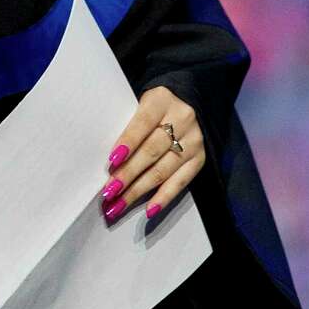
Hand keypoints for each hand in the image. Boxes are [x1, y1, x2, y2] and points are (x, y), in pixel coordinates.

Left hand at [99, 86, 204, 221]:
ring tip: (119, 204)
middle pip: (151, 151)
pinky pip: (181, 182)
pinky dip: (164, 197)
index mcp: (161, 100)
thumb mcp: (139, 101)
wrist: (185, 97)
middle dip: (128, 173)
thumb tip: (109, 159)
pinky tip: (149, 211)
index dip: (128, 142)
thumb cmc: (153, 104)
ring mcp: (193, 141)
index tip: (111, 162)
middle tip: (108, 191)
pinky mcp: (200, 159)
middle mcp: (181, 120)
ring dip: (139, 190)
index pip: (142, 123)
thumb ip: (128, 124)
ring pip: (163, 170)